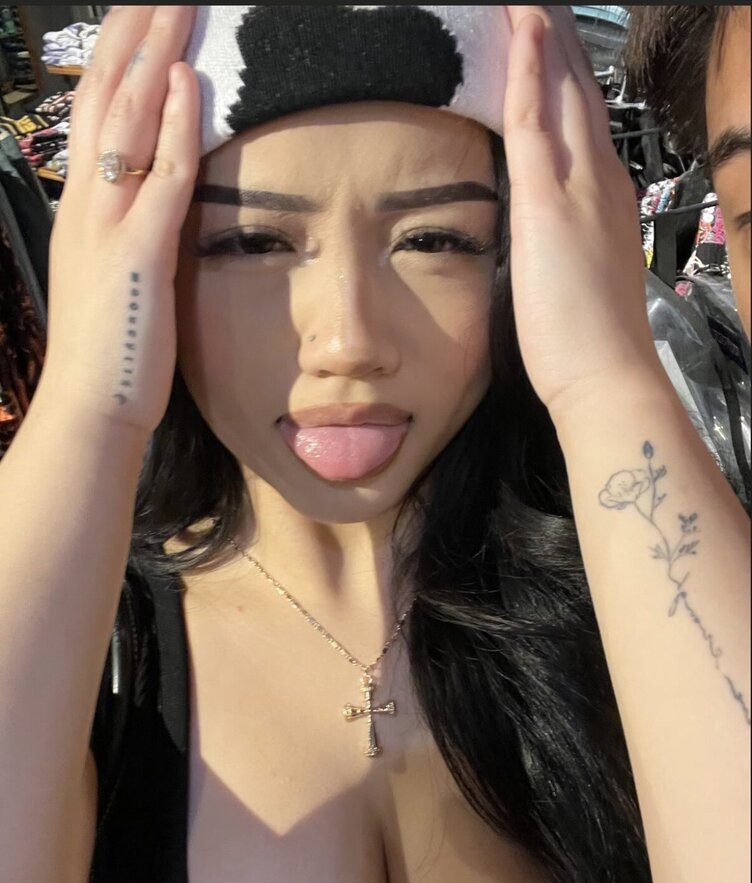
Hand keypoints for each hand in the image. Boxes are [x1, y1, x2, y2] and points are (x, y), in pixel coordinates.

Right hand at [42, 6, 199, 435]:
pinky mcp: (138, 252)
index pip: (97, 110)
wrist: (90, 405)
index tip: (141, 12)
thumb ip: (133, 228)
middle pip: (105, 94)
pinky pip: (160, 176)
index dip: (119, 56)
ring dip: (154, 53)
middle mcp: (86, 200)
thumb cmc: (109, 347)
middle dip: (133, 31)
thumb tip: (157, 200)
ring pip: (128, 118)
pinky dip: (175, 125)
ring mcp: (108, 222)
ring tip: (174, 1)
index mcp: (82, 205)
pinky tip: (189, 81)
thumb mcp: (115, 274)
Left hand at [502, 6, 663, 423]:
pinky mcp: (549, 202)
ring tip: (528, 3)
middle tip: (542, 6)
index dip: (566, 82)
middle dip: (559, 48)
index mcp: (606, 202)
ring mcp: (580, 187)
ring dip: (543, 41)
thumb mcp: (577, 279)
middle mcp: (601, 182)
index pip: (583, 125)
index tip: (551, 49)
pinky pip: (532, 118)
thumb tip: (544, 237)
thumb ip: (563, 245)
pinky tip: (519, 31)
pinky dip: (524, 70)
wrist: (608, 376)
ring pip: (559, 93)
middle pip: (578, 96)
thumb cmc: (589, 345)